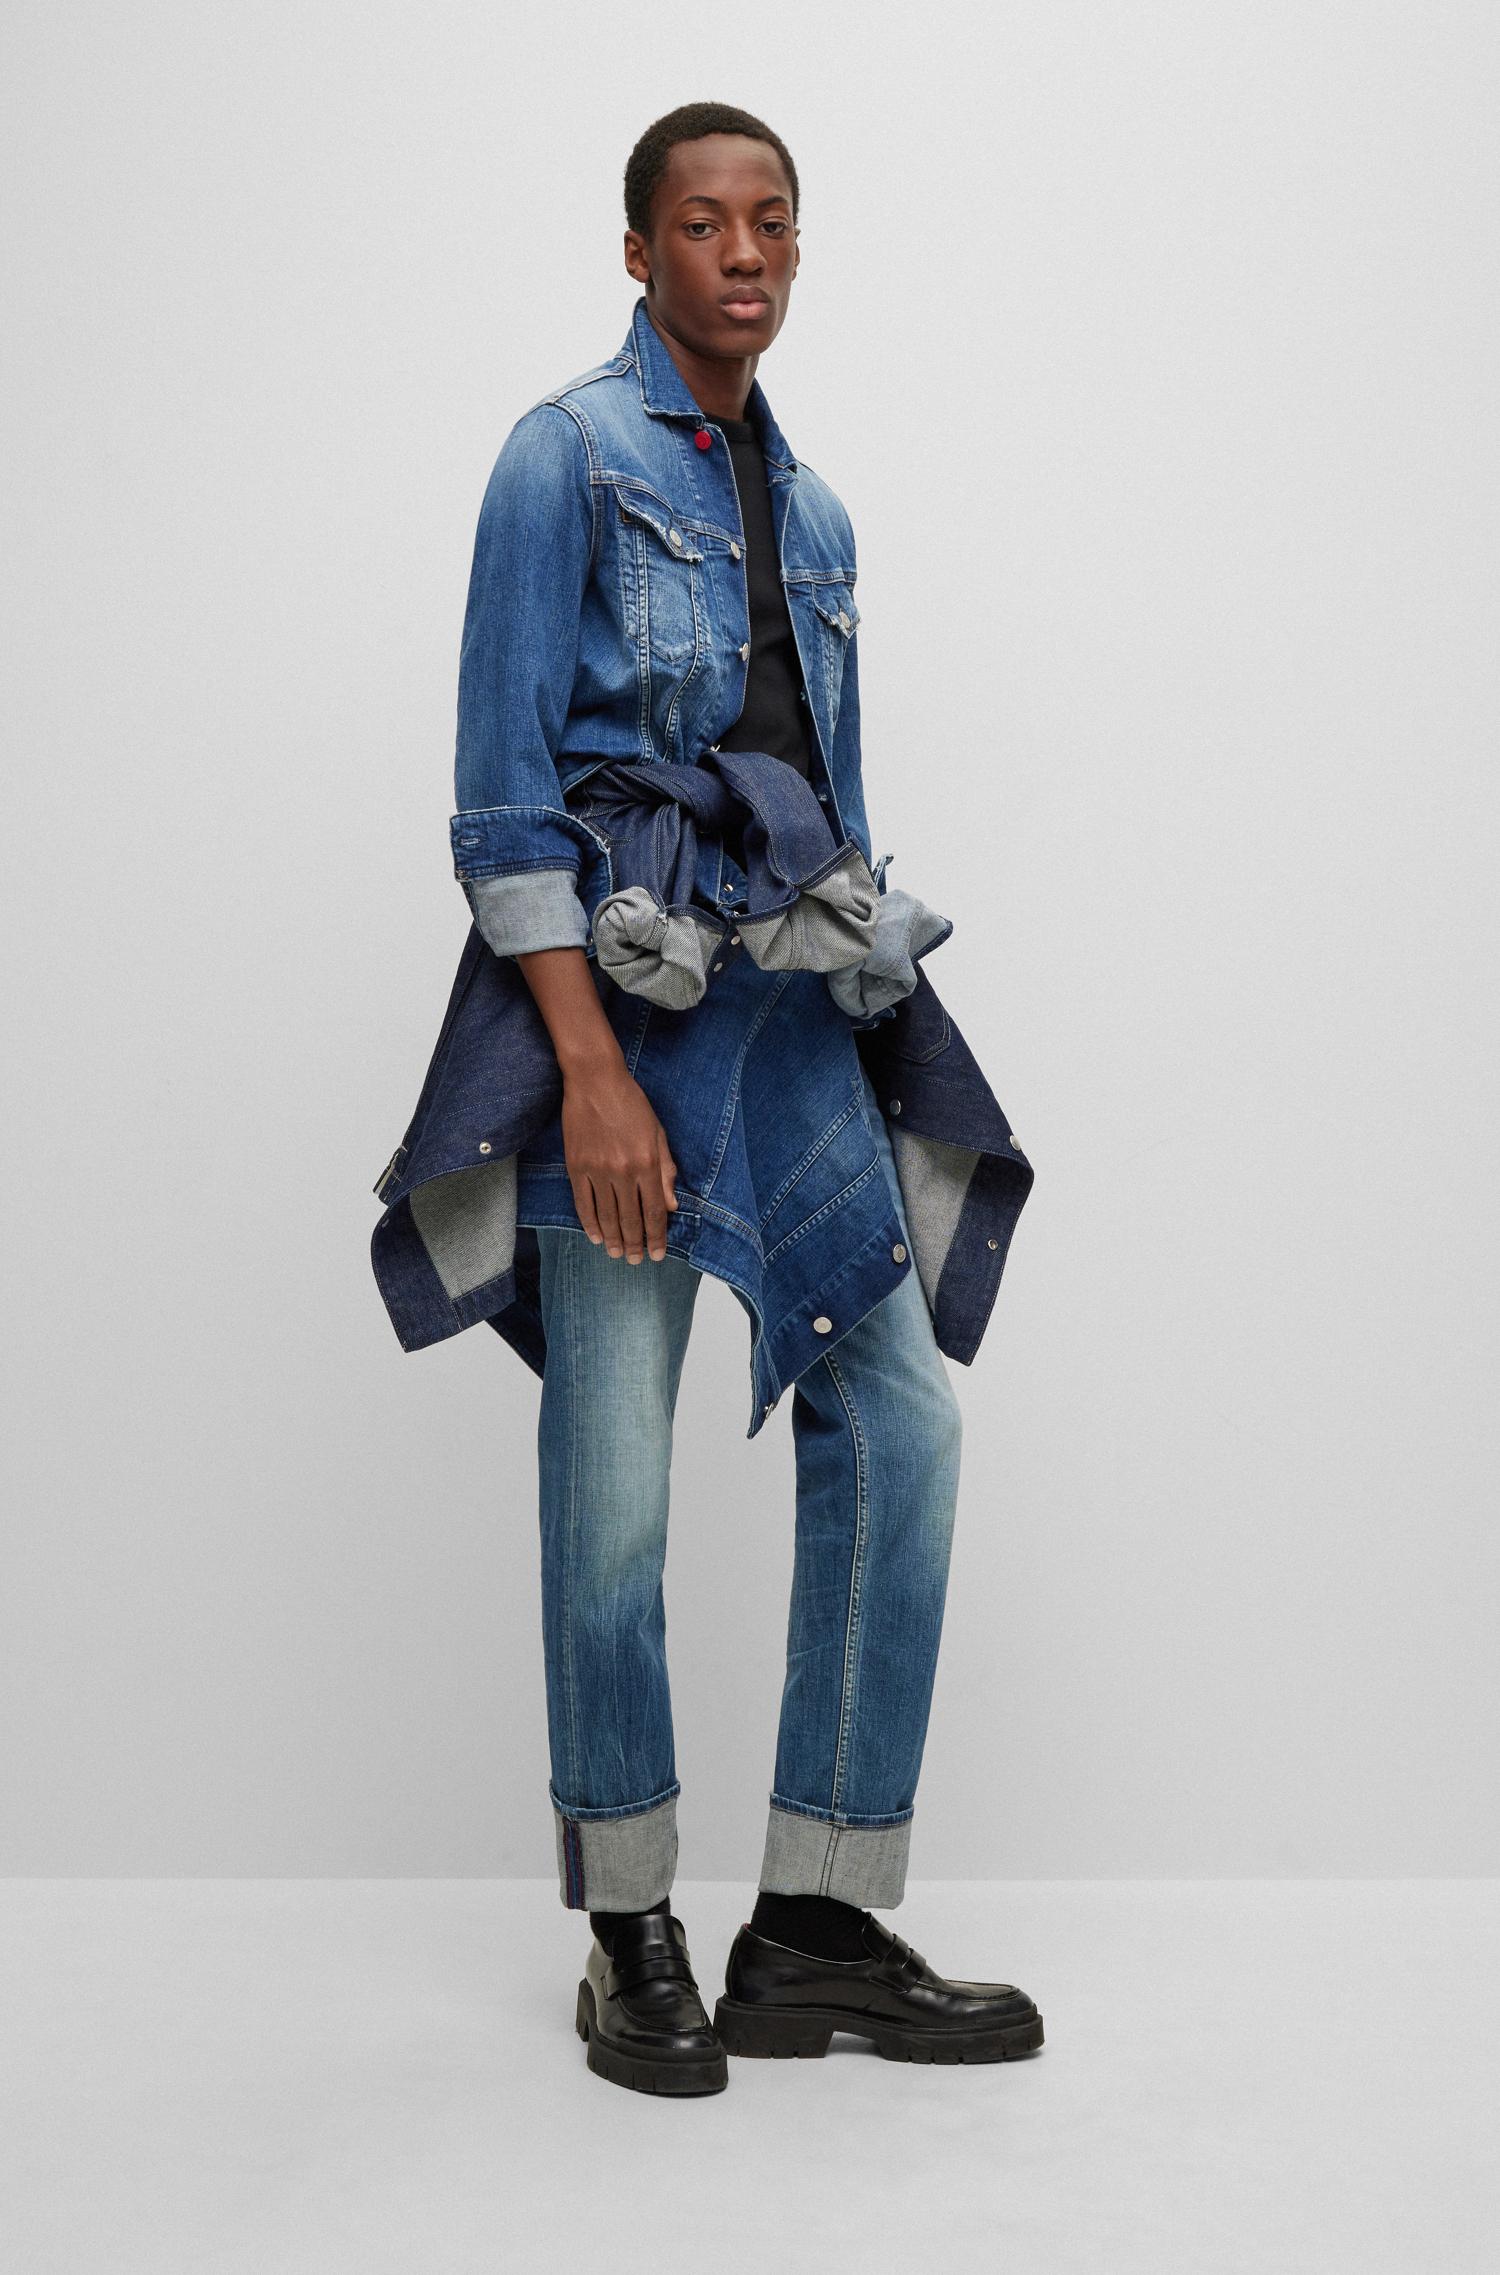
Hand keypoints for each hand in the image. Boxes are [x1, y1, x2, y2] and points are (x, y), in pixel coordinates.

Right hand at [560, 1061, 679, 1262]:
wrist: (595, 1080)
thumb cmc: (632, 1104)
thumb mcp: (658, 1133)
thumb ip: (666, 1171)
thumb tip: (671, 1206)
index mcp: (647, 1162)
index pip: (654, 1211)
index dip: (656, 1237)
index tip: (657, 1254)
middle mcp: (623, 1171)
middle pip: (630, 1219)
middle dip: (635, 1244)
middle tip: (635, 1261)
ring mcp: (597, 1170)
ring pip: (606, 1216)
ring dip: (613, 1239)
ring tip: (617, 1254)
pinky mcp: (576, 1166)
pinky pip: (583, 1203)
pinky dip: (589, 1223)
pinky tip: (596, 1236)